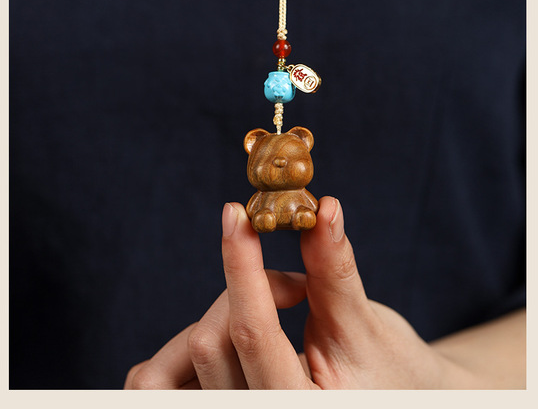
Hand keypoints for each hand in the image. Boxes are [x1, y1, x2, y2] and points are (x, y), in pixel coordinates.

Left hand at [124, 197, 524, 388]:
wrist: (399, 398)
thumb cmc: (391, 374)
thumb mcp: (365, 325)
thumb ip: (333, 270)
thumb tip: (323, 209)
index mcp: (300, 407)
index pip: (253, 331)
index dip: (241, 264)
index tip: (235, 215)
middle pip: (213, 339)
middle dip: (248, 291)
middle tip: (300, 286)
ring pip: (194, 351)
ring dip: (227, 313)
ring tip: (279, 313)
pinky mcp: (213, 408)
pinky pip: (176, 373)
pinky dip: (207, 336)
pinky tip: (242, 330)